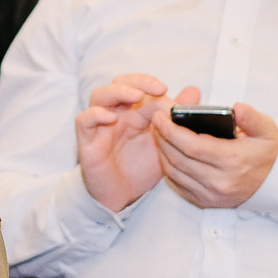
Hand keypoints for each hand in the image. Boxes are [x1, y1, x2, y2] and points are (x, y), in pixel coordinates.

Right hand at [76, 74, 169, 212]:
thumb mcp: (165, 143)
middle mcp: (116, 114)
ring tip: (136, 96)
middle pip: (119, 83)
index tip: (166, 90)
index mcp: (134, 112)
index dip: (152, 84)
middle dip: (138, 81)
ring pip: (99, 95)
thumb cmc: (141, 169)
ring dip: (118, 91)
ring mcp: (100, 125)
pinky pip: (83, 120)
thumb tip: (194, 91)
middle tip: (157, 88)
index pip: (139, 86)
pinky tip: (111, 118)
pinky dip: (96, 114)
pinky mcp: (87, 140)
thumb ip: (177, 118)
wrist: (122, 197)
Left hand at [150, 98, 277, 208]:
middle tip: (156, 121)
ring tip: (159, 134)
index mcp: (233, 160)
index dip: (171, 130)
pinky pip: (178, 185)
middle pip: (178, 158)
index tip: (160, 116)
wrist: (274, 183)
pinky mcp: (205, 202)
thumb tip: (237, 108)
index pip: (192, 145)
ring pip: (175, 173)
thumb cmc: (265, 152)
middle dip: (162, 138)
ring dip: (162, 152)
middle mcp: (220, 181)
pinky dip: (169, 169)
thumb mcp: (267, 130)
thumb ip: (252, 118)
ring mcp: (211, 194)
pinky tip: (167, 154)